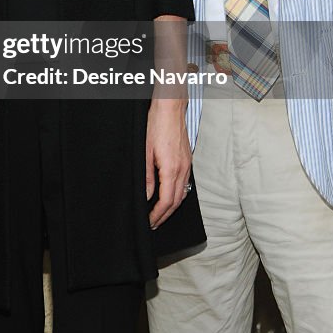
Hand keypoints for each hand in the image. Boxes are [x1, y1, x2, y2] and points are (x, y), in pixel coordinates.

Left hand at [146, 96, 191, 228]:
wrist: (170, 108)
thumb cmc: (156, 125)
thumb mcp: (145, 151)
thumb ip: (147, 176)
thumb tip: (147, 195)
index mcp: (171, 169)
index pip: (166, 200)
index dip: (158, 214)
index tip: (150, 222)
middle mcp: (182, 169)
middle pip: (176, 201)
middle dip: (165, 215)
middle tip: (154, 224)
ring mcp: (187, 164)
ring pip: (182, 193)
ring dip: (171, 206)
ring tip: (160, 214)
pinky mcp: (187, 160)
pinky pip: (185, 183)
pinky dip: (177, 194)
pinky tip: (170, 196)